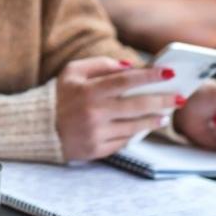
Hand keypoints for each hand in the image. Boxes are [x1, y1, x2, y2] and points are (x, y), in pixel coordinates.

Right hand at [55, 57, 180, 160]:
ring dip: (153, 120)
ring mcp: (95, 133)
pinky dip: (135, 133)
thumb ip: (100, 65)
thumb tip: (130, 67)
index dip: (149, 76)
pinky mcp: (96, 150)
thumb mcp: (71, 72)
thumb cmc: (58, 96)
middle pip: (137, 105)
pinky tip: (142, 127)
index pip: (125, 81)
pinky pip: (123, 141)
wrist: (36, 128)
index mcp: (87, 91)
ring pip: (135, 126)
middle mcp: (93, 113)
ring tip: (164, 114)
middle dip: (162, 100)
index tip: (169, 72)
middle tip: (179, 97)